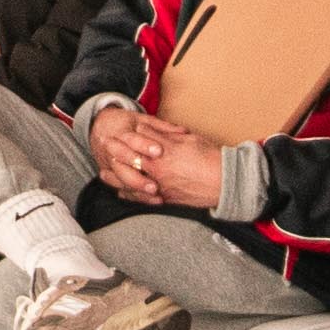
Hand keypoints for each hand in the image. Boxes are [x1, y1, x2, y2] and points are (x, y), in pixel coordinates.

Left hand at [90, 104, 224, 207]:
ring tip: (104, 174)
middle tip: (105, 148)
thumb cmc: (209, 157)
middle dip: (115, 154)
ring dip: (115, 178)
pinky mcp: (165, 200)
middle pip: (129, 162)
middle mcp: (157, 171)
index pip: (136, 142)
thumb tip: (144, 129)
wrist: (225, 182)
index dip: (123, 137)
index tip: (115, 133)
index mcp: (162, 153)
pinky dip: (129, 194)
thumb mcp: (186, 139)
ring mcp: (160, 187)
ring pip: (130, 183)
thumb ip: (162, 135)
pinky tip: (121, 192)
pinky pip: (141, 199)